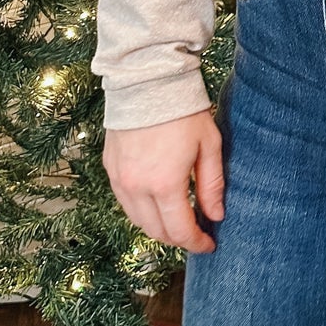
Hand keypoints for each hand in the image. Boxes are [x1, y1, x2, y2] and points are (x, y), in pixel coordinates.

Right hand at [102, 108, 225, 253]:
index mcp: (164, 185)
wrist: (147, 81)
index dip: (196, 242)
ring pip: (137, 220)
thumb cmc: (183, 111)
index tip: (209, 245)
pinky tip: (157, 203)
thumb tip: (216, 216)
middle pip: (156, 231)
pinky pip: (125, 202)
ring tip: (178, 220)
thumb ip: (212, 185)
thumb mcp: (208, 146)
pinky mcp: (109, 168)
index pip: (180, 230)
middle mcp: (137, 187)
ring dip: (158, 227)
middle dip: (178, 238)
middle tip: (196, 234)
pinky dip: (141, 210)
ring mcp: (119, 179)